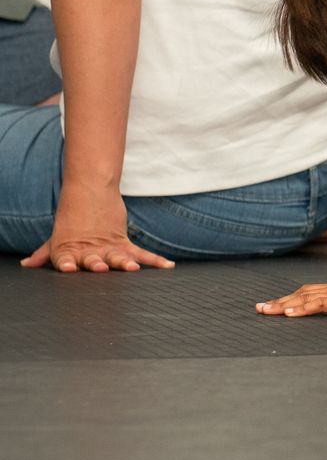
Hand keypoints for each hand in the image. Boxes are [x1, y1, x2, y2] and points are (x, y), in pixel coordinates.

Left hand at [22, 194, 173, 272]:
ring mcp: (107, 247)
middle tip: (101, 267)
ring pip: (117, 257)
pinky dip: (154, 260)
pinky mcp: (123, 242)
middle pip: (92, 259)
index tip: (68, 267)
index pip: (64, 259)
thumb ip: (43, 254)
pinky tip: (167, 266)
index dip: (66, 263)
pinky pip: (141, 253)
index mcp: (68, 250)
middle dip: (96, 264)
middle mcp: (88, 250)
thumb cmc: (71, 220)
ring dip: (124, 263)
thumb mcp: (56, 238)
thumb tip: (26, 264)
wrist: (90, 191)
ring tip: (132, 268)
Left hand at [255, 276, 326, 318]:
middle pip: (300, 294)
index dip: (287, 298)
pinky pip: (319, 304)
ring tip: (266, 311)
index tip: (270, 305)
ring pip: (304, 298)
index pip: (306, 292)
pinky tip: (290, 313)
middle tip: (258, 309)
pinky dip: (302, 308)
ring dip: (283, 305)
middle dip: (278, 302)